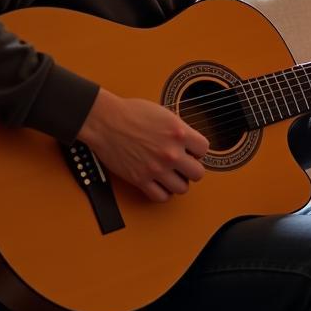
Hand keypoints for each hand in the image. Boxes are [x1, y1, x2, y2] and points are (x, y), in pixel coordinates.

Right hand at [77, 88, 208, 201]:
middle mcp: (171, 152)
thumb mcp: (164, 114)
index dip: (197, 150)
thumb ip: (179, 130)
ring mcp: (156, 168)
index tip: (190, 150)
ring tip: (170, 175)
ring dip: (178, 182)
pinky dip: (163, 193)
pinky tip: (159, 183)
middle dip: (191, 169)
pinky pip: (161, 197)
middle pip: (198, 173)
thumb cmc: (131, 113)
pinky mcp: (140, 179)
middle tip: (182, 165)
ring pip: (182, 189)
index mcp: (179, 132)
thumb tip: (188, 143)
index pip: (204, 149)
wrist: (105, 121)